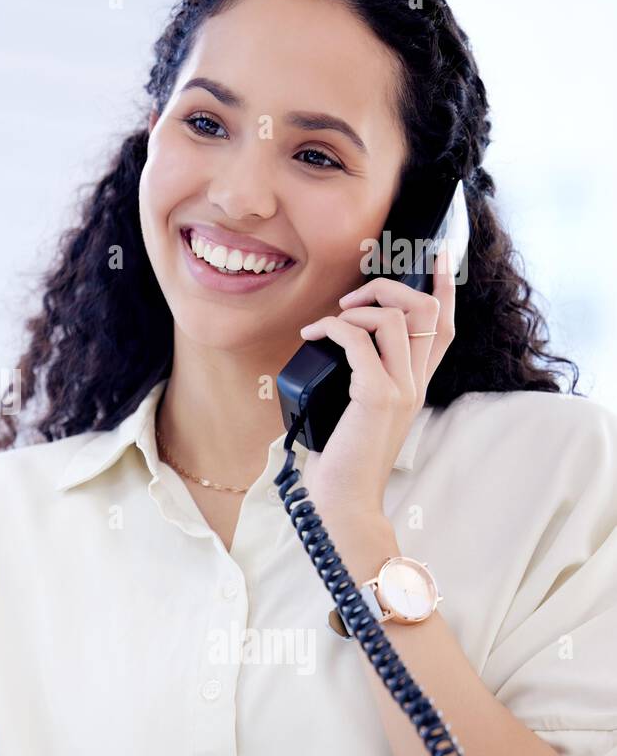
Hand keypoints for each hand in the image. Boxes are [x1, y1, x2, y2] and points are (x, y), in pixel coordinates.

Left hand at [296, 246, 457, 522]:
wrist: (343, 501)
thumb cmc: (340, 461)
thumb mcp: (354, 412)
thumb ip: (357, 380)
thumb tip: (328, 348)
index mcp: (415, 386)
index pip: (443, 327)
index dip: (443, 287)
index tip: (438, 254)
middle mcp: (416, 384)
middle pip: (427, 311)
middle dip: (390, 288)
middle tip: (352, 299)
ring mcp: (401, 390)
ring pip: (397, 319)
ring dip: (358, 308)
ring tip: (328, 320)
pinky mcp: (377, 397)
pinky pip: (359, 341)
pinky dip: (333, 327)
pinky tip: (313, 334)